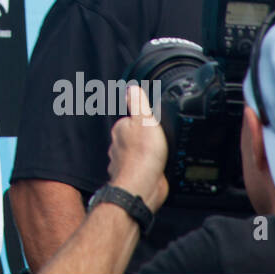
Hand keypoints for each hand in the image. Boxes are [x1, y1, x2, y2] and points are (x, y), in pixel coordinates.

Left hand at [107, 85, 168, 210]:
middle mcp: (118, 146)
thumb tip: (132, 88)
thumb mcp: (145, 119)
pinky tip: (156, 168)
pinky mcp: (134, 176)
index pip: (130, 120)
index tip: (151, 122)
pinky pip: (141, 169)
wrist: (143, 185)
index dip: (142, 121)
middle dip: (142, 138)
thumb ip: (138, 103)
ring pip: (134, 154)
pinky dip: (147, 168)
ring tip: (156, 153)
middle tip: (156, 138)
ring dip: (144, 154)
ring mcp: (124, 162)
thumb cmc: (143, 154)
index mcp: (120, 129)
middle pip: (131, 137)